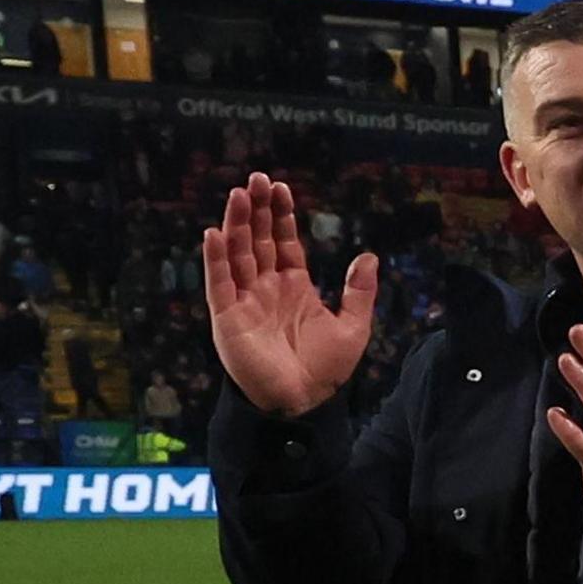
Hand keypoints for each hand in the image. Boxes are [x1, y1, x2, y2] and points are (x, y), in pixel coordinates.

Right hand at [201, 172, 378, 419]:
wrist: (301, 404)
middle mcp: (266, 288)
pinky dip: (216, 259)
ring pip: (237, 254)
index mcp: (293, 286)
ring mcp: (245, 301)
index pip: (283, 242)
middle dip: (256, 210)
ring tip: (239, 195)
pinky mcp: (228, 318)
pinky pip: (219, 284)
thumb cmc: (325, 371)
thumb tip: (368, 256)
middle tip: (257, 179)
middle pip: (257, 240)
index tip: (282, 188)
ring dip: (236, 224)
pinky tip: (214, 233)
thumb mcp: (353, 328)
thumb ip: (359, 293)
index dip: (281, 216)